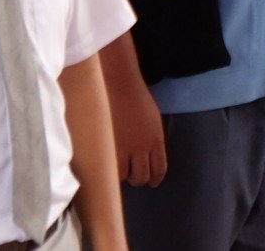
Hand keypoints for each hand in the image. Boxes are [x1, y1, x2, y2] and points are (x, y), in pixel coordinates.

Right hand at [111, 70, 167, 186]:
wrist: (118, 82)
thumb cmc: (135, 98)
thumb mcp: (152, 121)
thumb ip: (151, 141)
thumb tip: (146, 159)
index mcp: (156, 139)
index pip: (159, 170)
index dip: (154, 179)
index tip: (151, 182)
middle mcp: (142, 147)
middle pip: (142, 177)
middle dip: (137, 178)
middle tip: (131, 173)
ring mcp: (123, 147)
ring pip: (124, 176)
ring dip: (121, 174)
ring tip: (116, 166)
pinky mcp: (106, 145)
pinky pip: (108, 168)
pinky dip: (108, 169)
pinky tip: (105, 164)